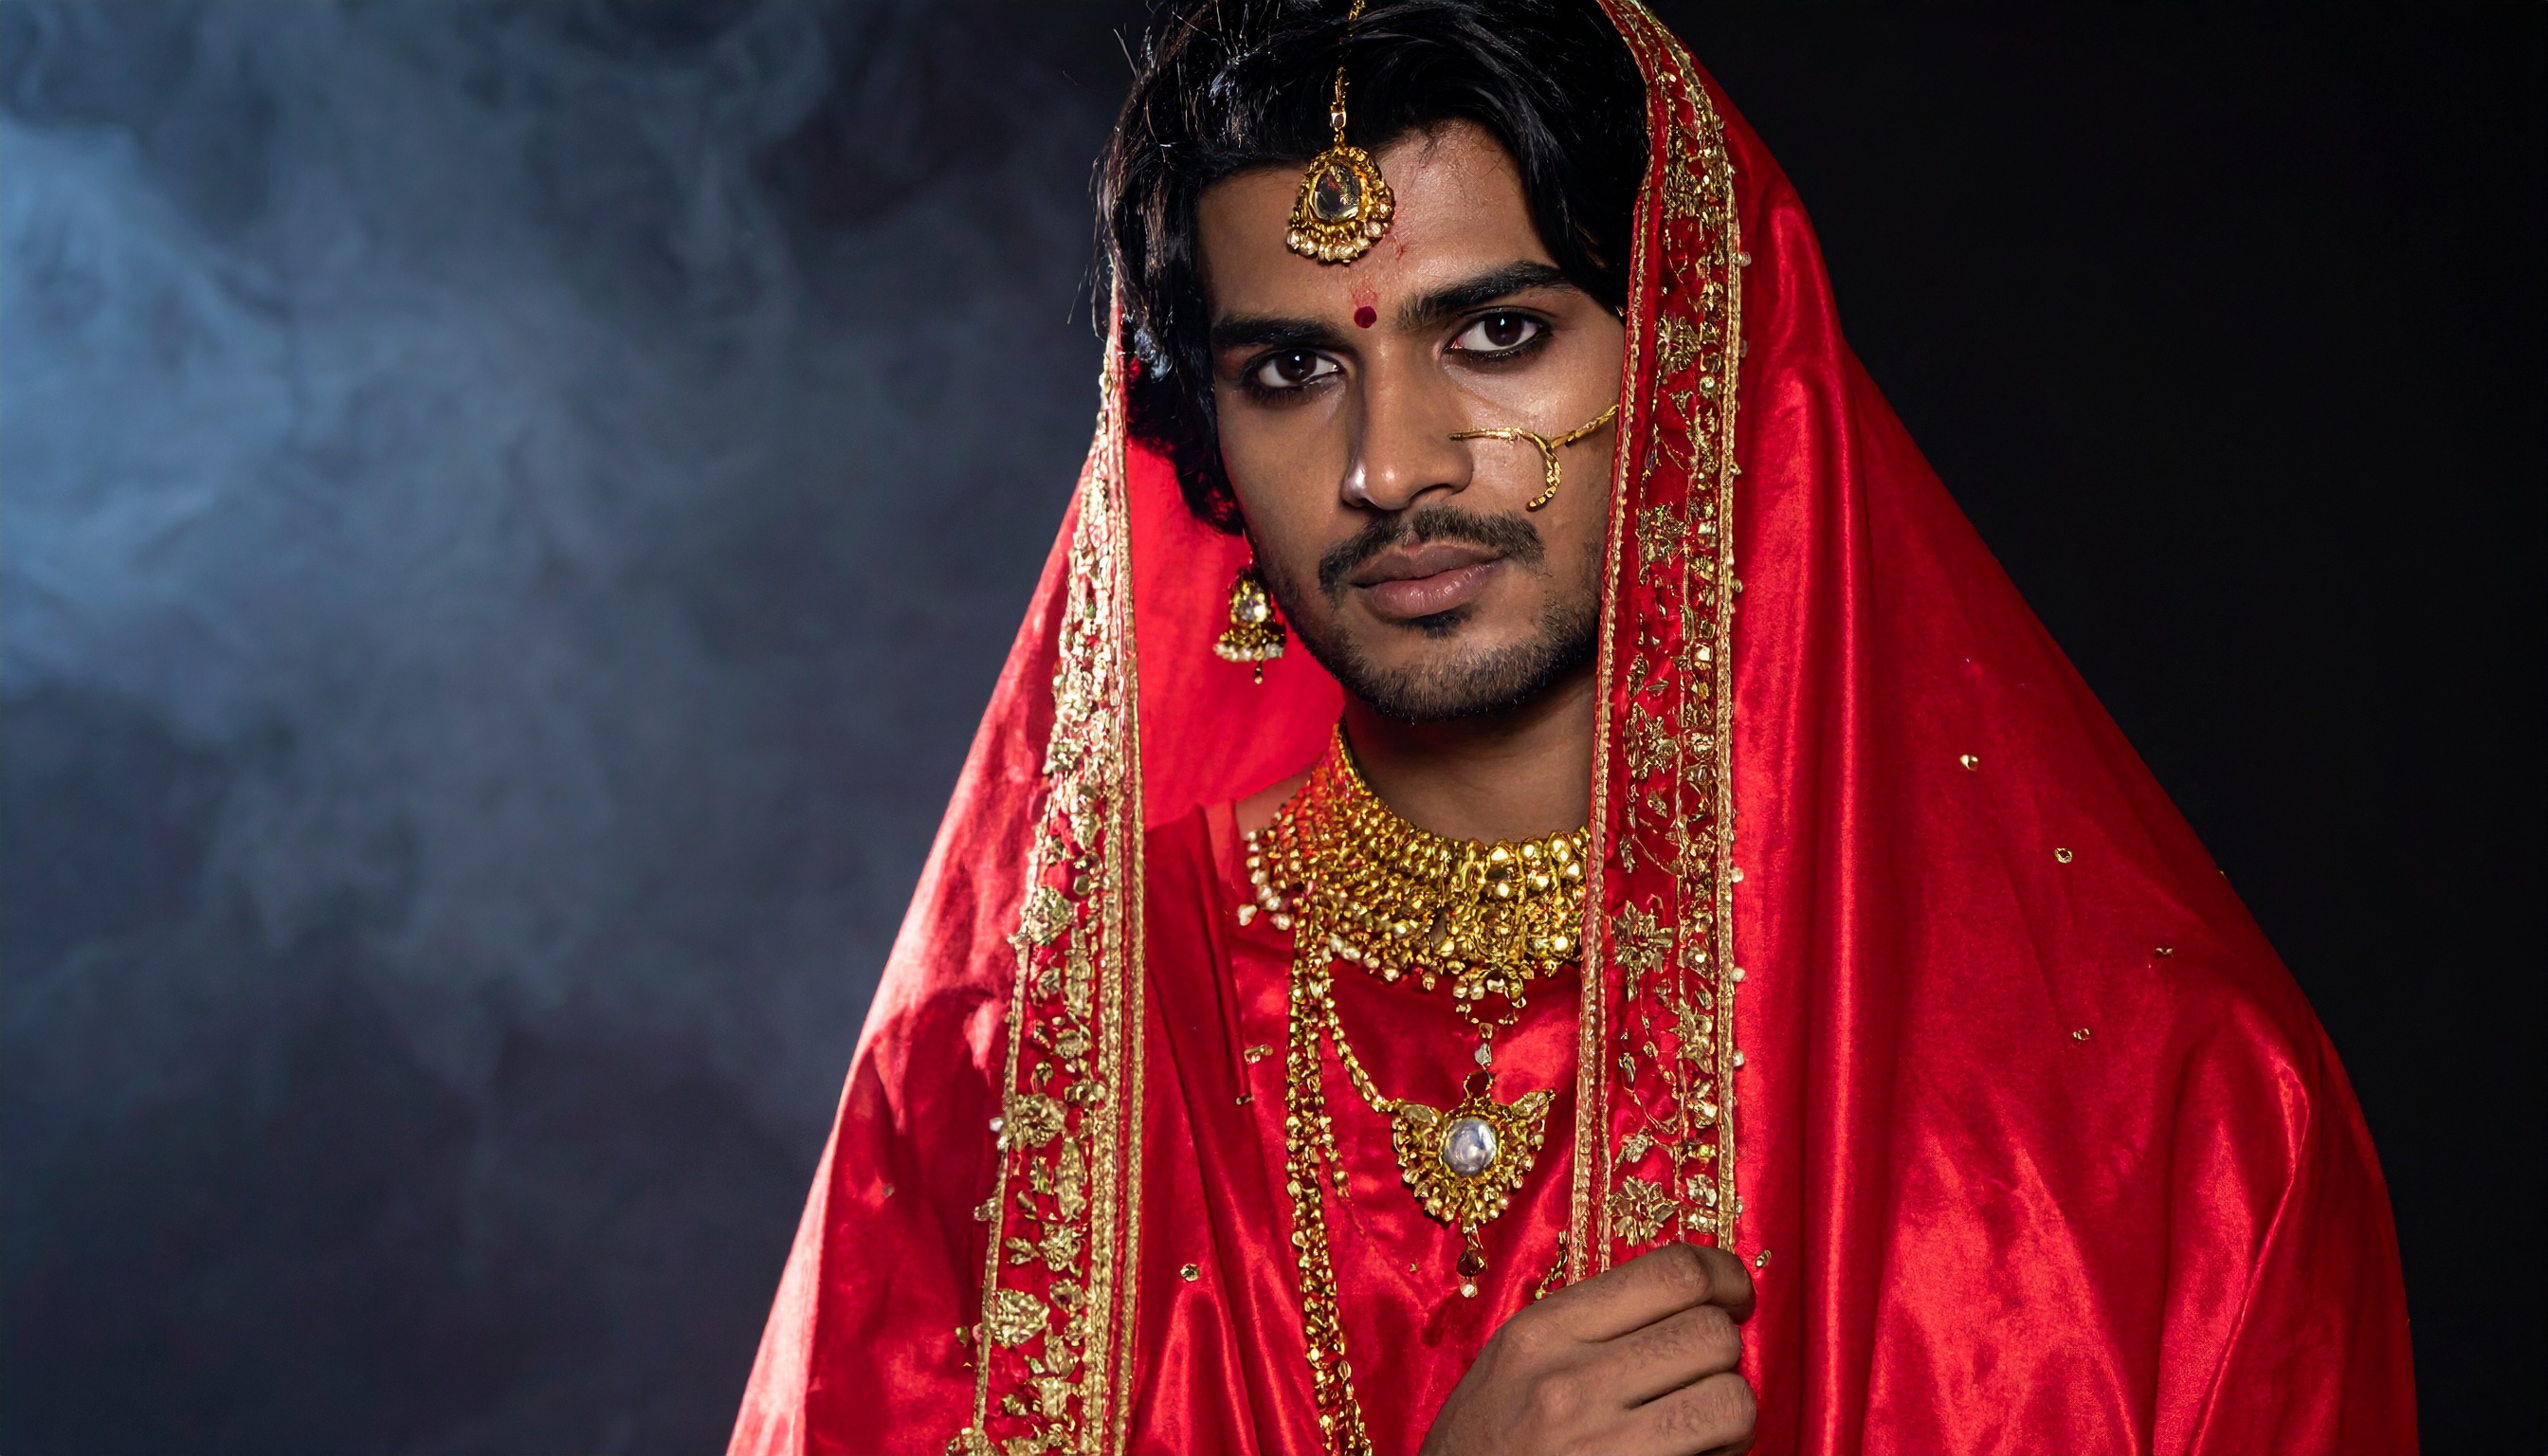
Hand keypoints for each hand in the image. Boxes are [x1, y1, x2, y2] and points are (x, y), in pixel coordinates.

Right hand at [1418, 1242, 1755, 1455]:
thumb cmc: (1485, 1450)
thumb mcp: (1513, 1367)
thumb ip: (1586, 1327)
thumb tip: (1688, 1295)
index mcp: (1541, 1332)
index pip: (1671, 1271)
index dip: (1724, 1276)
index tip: (1733, 1296)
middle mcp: (1567, 1383)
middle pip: (1711, 1333)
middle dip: (1725, 1356)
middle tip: (1705, 1378)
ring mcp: (1599, 1446)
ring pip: (1731, 1399)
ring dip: (1732, 1415)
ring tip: (1705, 1431)